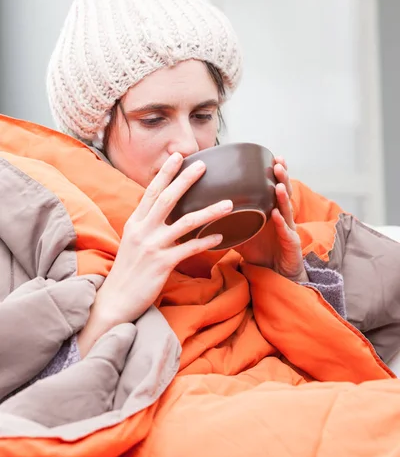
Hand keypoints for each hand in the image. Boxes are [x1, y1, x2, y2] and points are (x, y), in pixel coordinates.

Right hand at [77, 152, 232, 355]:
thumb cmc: (128, 271)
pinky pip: (189, 249)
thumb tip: (164, 212)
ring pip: (185, 222)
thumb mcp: (133, 242)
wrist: (115, 300)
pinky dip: (206, 242)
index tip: (178, 156)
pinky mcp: (162, 263)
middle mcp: (142, 230)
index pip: (151, 191)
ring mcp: (152, 246)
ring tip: (228, 203)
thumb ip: (147, 225)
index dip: (165, 173)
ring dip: (209, 211)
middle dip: (185, 180)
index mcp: (135, 222)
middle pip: (167, 199)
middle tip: (203, 165)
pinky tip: (221, 237)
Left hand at [235, 157, 306, 282]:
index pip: (275, 188)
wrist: (274, 275)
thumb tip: (203, 212)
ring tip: (278, 184)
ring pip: (288, 210)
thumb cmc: (259, 251)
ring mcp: (288, 230)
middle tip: (278, 162)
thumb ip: (228, 221)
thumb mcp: (241, 233)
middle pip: (284, 193)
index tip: (272, 157)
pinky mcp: (291, 245)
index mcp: (271, 211)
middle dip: (282, 177)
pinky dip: (281, 223)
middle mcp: (282, 217)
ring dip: (283, 196)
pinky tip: (275, 215)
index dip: (276, 173)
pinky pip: (286, 232)